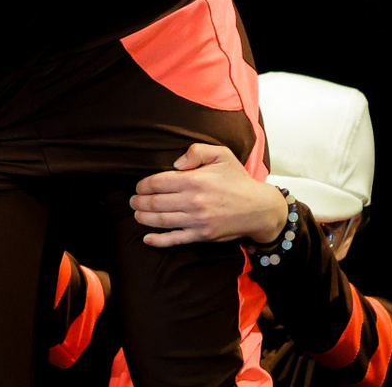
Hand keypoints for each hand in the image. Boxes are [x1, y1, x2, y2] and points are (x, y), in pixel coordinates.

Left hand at [130, 143, 287, 247]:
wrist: (258, 208)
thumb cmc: (238, 179)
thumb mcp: (221, 154)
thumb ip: (196, 151)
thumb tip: (175, 164)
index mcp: (195, 180)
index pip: (159, 182)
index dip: (144, 185)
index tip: (139, 186)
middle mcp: (193, 201)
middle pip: (156, 202)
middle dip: (140, 201)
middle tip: (133, 200)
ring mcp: (196, 221)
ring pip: (161, 220)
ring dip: (144, 218)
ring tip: (136, 214)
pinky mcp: (201, 236)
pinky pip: (175, 239)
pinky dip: (158, 240)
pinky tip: (147, 238)